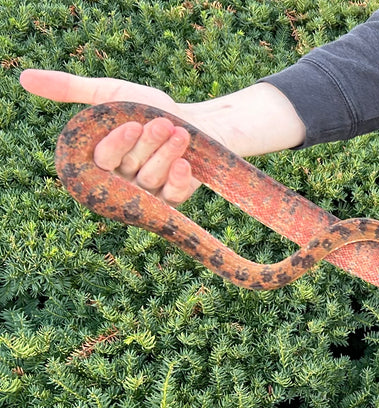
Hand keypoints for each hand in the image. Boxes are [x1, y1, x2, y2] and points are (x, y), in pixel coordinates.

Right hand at [20, 69, 305, 205]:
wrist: (194, 121)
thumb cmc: (147, 108)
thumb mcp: (111, 94)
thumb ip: (71, 89)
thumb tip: (24, 77)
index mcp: (97, 160)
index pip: (99, 160)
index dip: (116, 145)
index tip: (132, 124)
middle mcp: (119, 181)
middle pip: (127, 168)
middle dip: (148, 144)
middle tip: (163, 124)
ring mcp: (146, 194)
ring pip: (151, 178)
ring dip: (168, 153)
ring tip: (181, 133)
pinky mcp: (172, 200)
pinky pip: (171, 198)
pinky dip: (178, 180)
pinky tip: (185, 164)